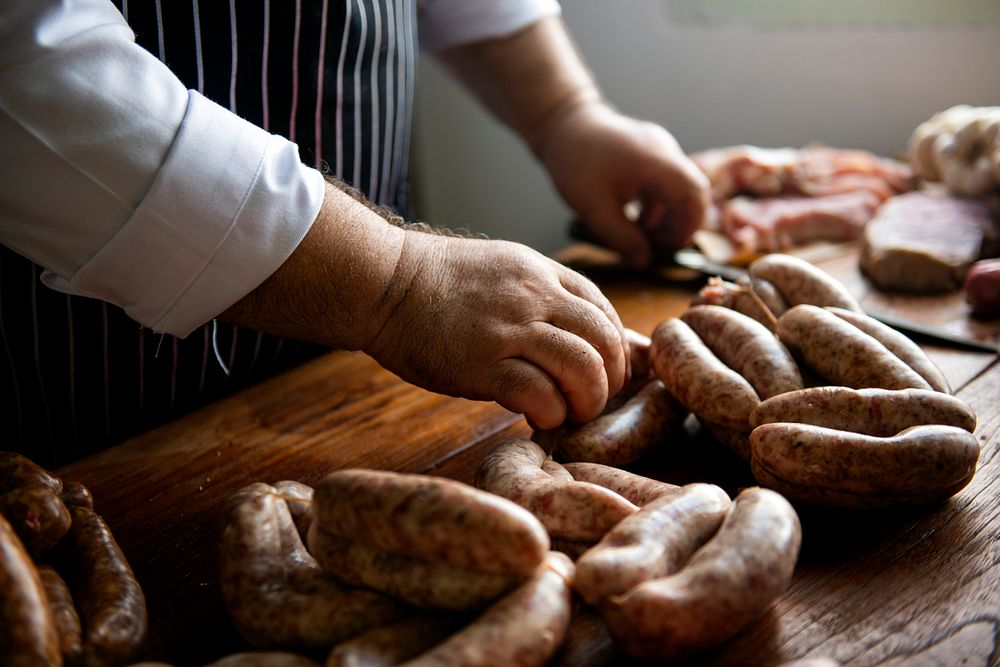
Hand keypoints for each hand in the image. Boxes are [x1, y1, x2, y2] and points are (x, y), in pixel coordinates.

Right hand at [364, 232, 628, 428]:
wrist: (381, 281)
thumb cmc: (435, 283)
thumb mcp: (500, 268)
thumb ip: (539, 294)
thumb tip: (574, 331)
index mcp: (540, 273)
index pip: (602, 310)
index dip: (615, 347)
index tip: (607, 371)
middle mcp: (533, 297)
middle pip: (602, 341)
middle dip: (610, 379)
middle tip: (595, 400)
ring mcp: (508, 330)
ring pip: (581, 368)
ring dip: (587, 401)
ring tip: (571, 414)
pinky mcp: (481, 364)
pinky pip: (538, 395)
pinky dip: (550, 414)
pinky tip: (540, 418)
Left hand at [539, 102, 710, 267]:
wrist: (563, 125)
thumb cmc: (575, 162)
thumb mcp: (593, 208)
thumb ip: (621, 238)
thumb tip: (643, 262)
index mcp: (656, 161)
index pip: (695, 194)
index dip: (689, 226)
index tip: (669, 246)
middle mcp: (666, 151)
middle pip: (694, 193)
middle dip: (679, 223)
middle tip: (654, 244)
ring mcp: (661, 150)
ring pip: (681, 189)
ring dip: (667, 216)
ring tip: (641, 233)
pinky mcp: (653, 153)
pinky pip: (667, 183)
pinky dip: (657, 204)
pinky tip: (635, 218)